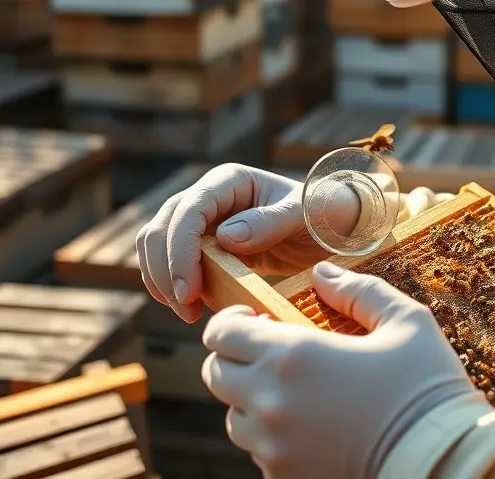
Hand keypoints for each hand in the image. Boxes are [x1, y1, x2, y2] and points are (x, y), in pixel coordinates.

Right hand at [136, 163, 362, 322]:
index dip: (180, 250)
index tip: (189, 289)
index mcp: (231, 180)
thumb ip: (271, 222)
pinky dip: (171, 283)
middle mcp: (211, 196)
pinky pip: (172, 261)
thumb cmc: (327, 213)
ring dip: (162, 279)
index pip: (189, 210)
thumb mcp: (308, 215)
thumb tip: (225, 236)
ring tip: (187, 313)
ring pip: (158, 244)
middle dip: (165, 269)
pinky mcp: (206, 245)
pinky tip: (190, 306)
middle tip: (186, 309)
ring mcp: (205, 221)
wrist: (336, 227)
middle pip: (163, 227)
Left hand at [201, 262, 487, 478]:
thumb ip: (358, 291)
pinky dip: (273, 436)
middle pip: (216, 374)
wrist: (442, 459)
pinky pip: (258, 451)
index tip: (260, 320)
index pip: (221, 333)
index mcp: (293, 354)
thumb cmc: (426, 386)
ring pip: (234, 417)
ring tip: (295, 391)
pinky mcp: (284, 476)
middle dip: (237, 358)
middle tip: (273, 352)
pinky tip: (312, 424)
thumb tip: (322, 274)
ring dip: (252, 399)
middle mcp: (271, 401)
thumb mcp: (405, 322)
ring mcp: (274, 445)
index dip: (234, 321)